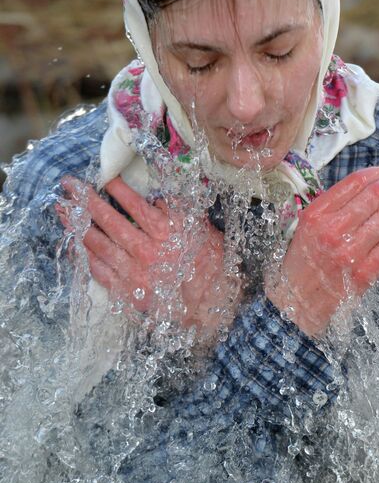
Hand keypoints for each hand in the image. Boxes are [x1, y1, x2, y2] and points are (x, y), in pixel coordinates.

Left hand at [57, 176, 240, 334]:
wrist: (211, 305)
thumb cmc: (210, 265)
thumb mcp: (201, 230)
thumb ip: (179, 210)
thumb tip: (157, 195)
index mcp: (167, 233)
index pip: (135, 205)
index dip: (117, 189)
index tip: (103, 177)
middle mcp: (147, 250)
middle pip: (109, 221)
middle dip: (86, 200)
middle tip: (68, 185)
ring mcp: (134, 272)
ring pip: (98, 245)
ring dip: (78, 225)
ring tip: (62, 210)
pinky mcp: (128, 291)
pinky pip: (99, 271)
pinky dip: (85, 257)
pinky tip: (75, 244)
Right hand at [266, 167, 378, 336]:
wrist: (296, 302)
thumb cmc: (302, 262)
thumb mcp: (306, 228)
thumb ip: (331, 209)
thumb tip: (365, 190)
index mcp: (316, 215)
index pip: (353, 184)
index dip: (374, 175)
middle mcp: (332, 231)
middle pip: (373, 198)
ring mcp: (349, 253)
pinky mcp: (363, 273)